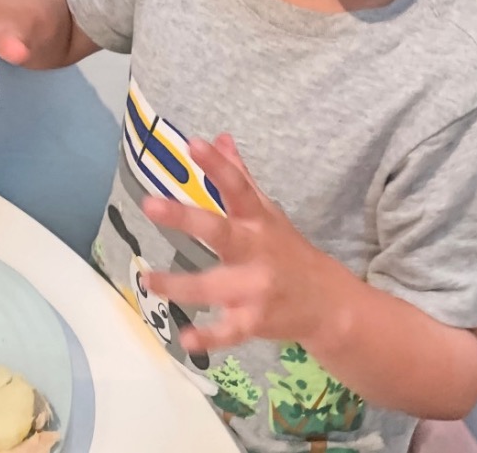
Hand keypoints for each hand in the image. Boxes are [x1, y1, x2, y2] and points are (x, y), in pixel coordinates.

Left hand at [142, 133, 348, 352]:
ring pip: (213, 286)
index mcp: (257, 221)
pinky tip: (185, 339)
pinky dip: (208, 338)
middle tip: (149, 204)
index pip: (237, 187)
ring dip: (179, 285)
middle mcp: (256, 251)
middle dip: (185, 219)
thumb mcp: (267, 212)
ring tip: (147, 279)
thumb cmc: (287, 251)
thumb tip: (220, 137)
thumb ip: (240, 177)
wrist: (330, 305)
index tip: (194, 143)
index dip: (217, 165)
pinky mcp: (254, 321)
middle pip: (219, 232)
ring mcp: (256, 288)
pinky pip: (228, 331)